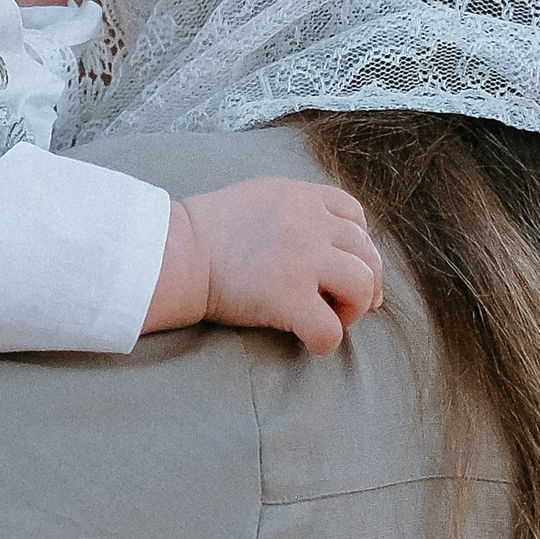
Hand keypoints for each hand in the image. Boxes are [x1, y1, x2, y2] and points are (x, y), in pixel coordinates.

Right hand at [153, 179, 384, 352]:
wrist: (172, 254)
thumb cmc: (204, 234)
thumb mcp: (257, 200)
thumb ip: (294, 212)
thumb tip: (326, 247)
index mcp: (301, 197)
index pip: (355, 215)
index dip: (359, 244)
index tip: (347, 266)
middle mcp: (309, 223)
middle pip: (367, 251)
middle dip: (366, 281)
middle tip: (348, 305)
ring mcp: (302, 259)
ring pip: (362, 285)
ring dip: (353, 308)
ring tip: (329, 318)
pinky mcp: (288, 297)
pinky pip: (330, 329)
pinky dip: (326, 340)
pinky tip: (308, 341)